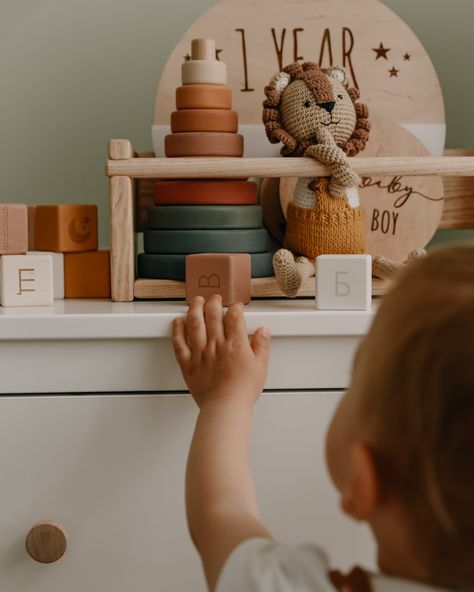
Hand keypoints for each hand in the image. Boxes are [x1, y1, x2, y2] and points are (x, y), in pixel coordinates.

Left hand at [172, 295, 270, 409]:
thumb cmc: (242, 391)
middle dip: (214, 302)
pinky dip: (177, 330)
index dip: (235, 307)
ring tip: (196, 301)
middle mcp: (217, 344)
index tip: (236, 306)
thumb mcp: (261, 367)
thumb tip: (263, 331)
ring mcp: (200, 352)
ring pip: (195, 323)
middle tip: (214, 298)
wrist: (225, 407)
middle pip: (213, 314)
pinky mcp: (188, 363)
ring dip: (195, 308)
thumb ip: (261, 346)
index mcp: (235, 344)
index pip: (234, 317)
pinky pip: (179, 343)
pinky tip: (178, 321)